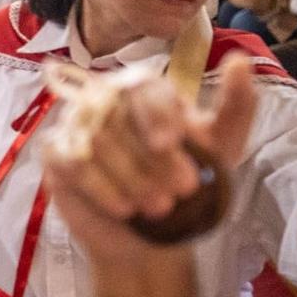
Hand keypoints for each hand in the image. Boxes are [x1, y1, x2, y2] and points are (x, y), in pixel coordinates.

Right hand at [39, 55, 258, 271]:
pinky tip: (123, 208)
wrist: (153, 236)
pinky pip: (69, 160)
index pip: (143, 89)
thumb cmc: (187, 186)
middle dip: (149, 158)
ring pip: (95, 139)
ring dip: (129, 177)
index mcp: (145, 91)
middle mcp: (106, 99)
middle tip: (180, 194)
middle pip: (116, 114)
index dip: (156, 115)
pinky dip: (98, 186)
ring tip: (156, 208)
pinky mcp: (56, 153)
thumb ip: (235, 106)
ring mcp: (77, 123)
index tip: (173, 144)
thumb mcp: (222, 149)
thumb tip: (240, 60)